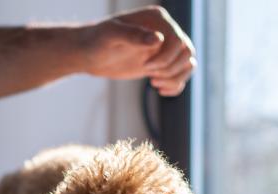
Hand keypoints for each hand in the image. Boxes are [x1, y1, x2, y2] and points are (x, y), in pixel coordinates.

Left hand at [77, 6, 196, 95]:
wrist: (89, 53)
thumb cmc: (96, 40)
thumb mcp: (111, 35)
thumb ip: (133, 35)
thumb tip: (158, 39)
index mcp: (157, 19)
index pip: (178, 40)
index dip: (166, 58)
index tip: (146, 67)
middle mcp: (164, 31)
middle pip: (187, 52)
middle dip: (171, 68)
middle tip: (150, 76)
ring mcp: (163, 47)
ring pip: (188, 64)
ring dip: (176, 78)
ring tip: (154, 83)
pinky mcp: (160, 63)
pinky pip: (180, 75)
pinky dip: (175, 85)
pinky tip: (159, 90)